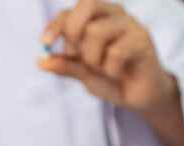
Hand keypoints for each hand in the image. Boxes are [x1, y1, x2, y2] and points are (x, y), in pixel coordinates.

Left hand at [40, 0, 177, 117]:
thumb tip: (41, 61)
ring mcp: (130, 25)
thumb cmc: (113, 79)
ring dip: (93, 59)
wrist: (140, 98)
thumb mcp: (84, 74)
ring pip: (97, 31)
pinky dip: (111, 70)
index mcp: (97, 18)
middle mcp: (114, 14)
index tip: (45, 43)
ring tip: (103, 70)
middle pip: (87, 5)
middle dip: (75, 33)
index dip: (56, 25)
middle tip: (78, 57)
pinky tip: (118, 74)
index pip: (71, 11)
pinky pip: (116, 52)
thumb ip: (66, 65)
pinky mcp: (142, 40)